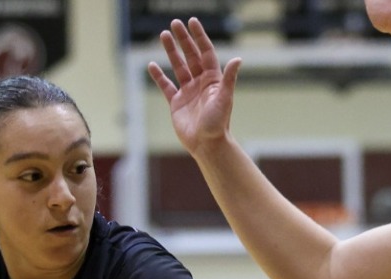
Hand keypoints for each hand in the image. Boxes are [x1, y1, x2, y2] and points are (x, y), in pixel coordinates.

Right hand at [149, 18, 241, 154]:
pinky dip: (159, 76)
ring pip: (178, 66)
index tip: (192, 22)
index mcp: (213, 79)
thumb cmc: (218, 123)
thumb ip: (229, 78)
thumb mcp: (224, 98)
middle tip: (174, 24)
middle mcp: (200, 83)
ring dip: (171, 51)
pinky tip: (152, 65)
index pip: (205, 52)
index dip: (199, 37)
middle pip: (190, 55)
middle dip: (183, 39)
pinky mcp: (177, 103)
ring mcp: (188, 92)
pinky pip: (166, 86)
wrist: (207, 145)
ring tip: (163, 35)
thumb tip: (238, 59)